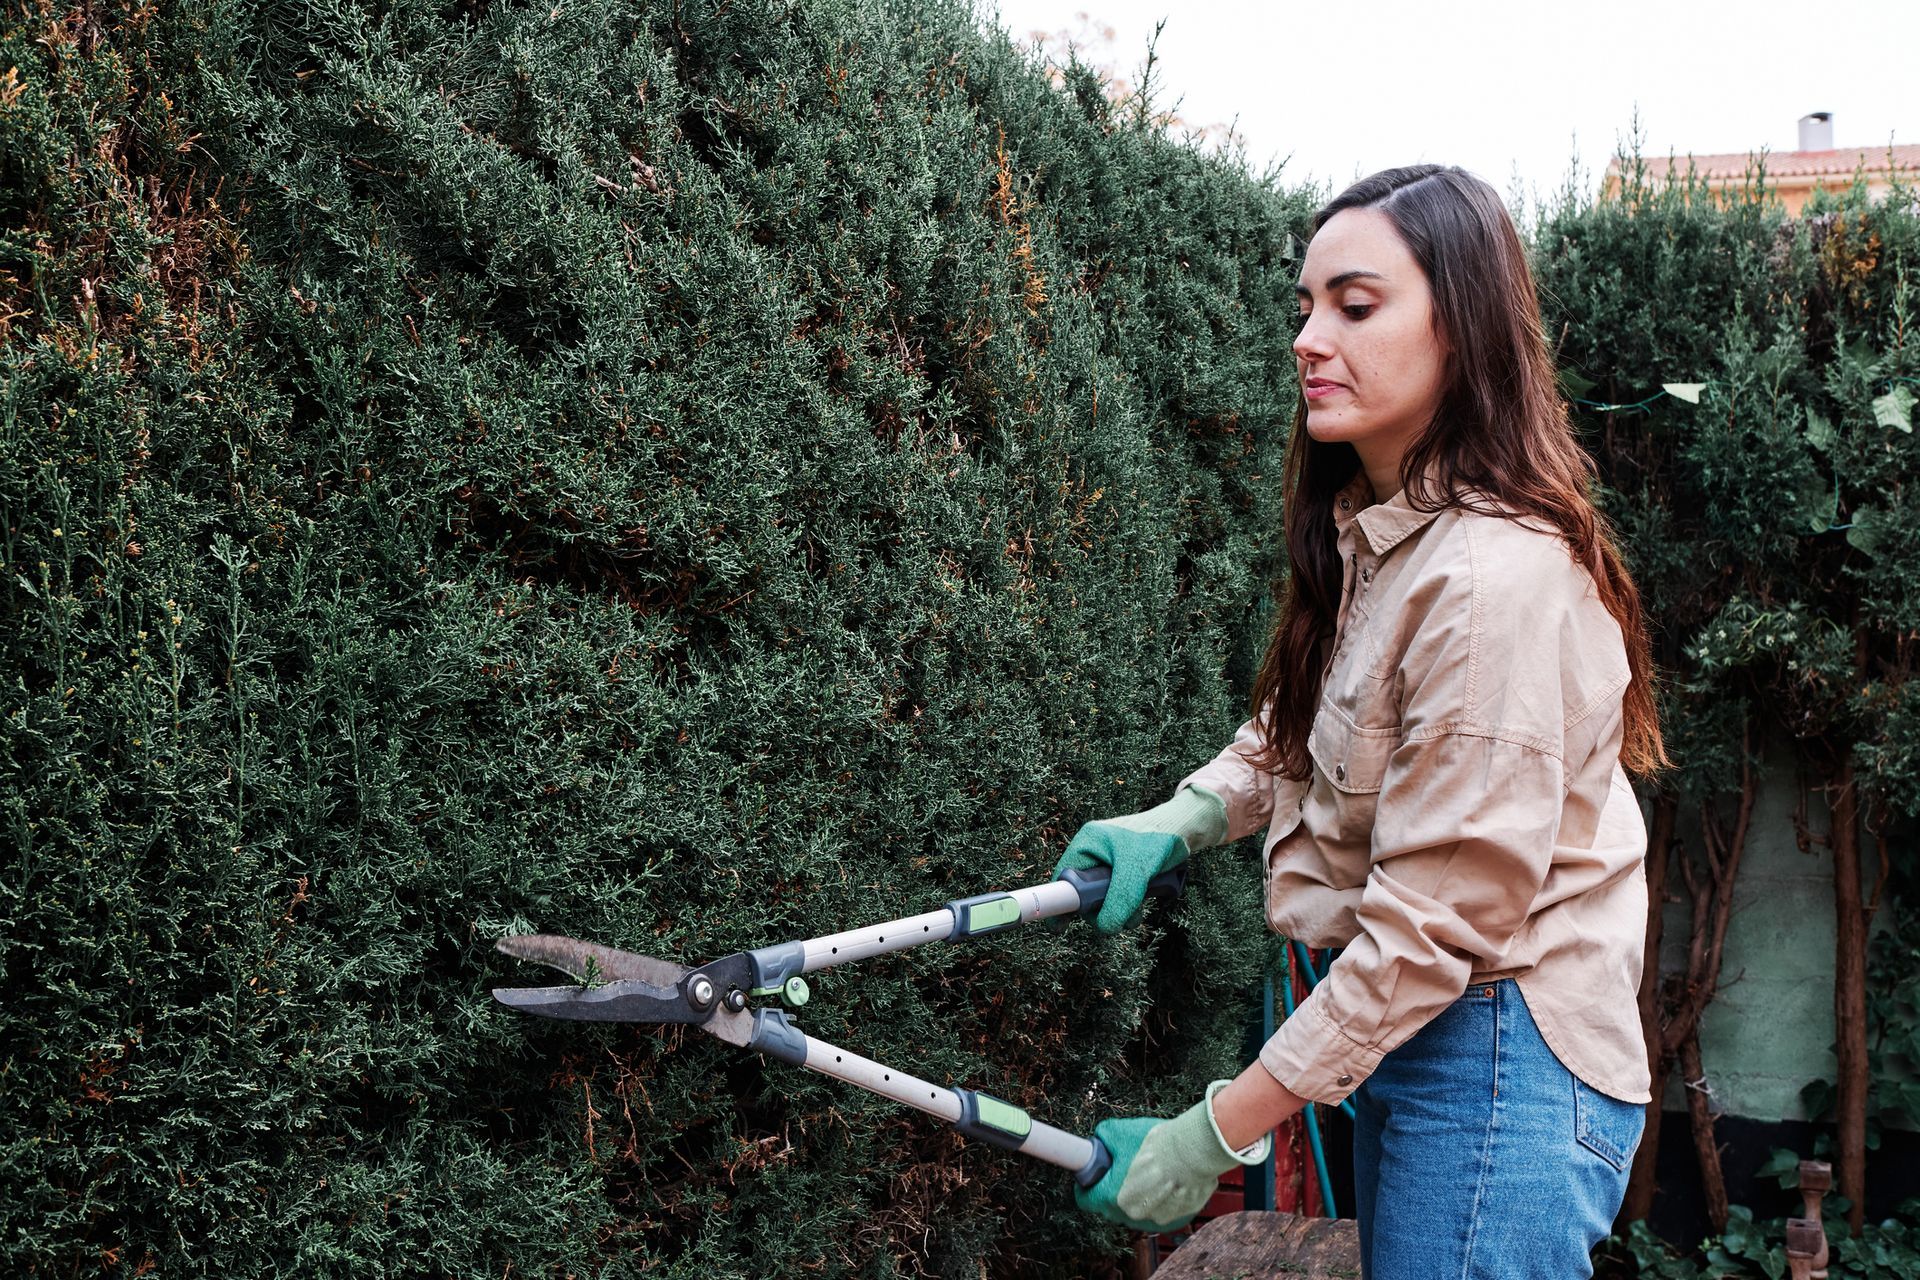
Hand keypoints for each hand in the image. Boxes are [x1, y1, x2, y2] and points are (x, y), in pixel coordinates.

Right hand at [1052, 823, 1186, 934]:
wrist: (1186, 829)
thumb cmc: (1159, 837)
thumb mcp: (1137, 870)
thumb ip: (1120, 899)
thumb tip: (1106, 927)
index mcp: (1087, 844)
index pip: (1064, 877)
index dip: (1061, 902)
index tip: (1060, 926)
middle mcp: (1094, 854)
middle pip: (1084, 895)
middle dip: (1103, 910)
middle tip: (1120, 917)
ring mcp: (1108, 865)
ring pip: (1103, 900)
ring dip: (1120, 912)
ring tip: (1138, 911)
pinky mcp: (1123, 874)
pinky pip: (1119, 898)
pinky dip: (1130, 906)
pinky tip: (1144, 902)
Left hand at [1074, 1083, 1270, 1232]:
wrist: (1193, 1151)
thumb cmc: (1153, 1143)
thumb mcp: (1117, 1132)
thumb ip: (1102, 1139)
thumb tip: (1098, 1141)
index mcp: (1111, 1199)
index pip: (1087, 1200)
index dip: (1088, 1185)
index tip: (1094, 1176)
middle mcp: (1133, 1215)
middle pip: (1115, 1205)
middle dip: (1118, 1189)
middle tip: (1128, 1169)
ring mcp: (1158, 1219)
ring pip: (1142, 1209)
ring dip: (1143, 1196)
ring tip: (1154, 1173)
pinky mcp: (1180, 1218)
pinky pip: (1165, 1210)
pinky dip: (1166, 1199)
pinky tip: (1171, 1181)